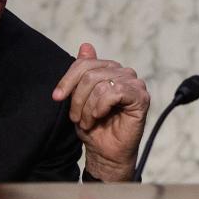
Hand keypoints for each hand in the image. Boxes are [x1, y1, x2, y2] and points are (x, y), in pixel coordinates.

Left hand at [52, 43, 149, 180]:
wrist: (106, 153)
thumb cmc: (94, 127)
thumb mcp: (80, 98)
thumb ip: (83, 72)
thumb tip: (86, 45)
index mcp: (110, 70)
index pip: (84, 63)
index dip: (68, 80)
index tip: (56, 98)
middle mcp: (125, 73)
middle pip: (90, 73)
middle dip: (77, 98)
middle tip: (75, 118)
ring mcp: (135, 84)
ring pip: (100, 83)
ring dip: (88, 107)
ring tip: (87, 122)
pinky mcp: (141, 97)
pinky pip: (114, 92)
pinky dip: (101, 106)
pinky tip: (99, 117)